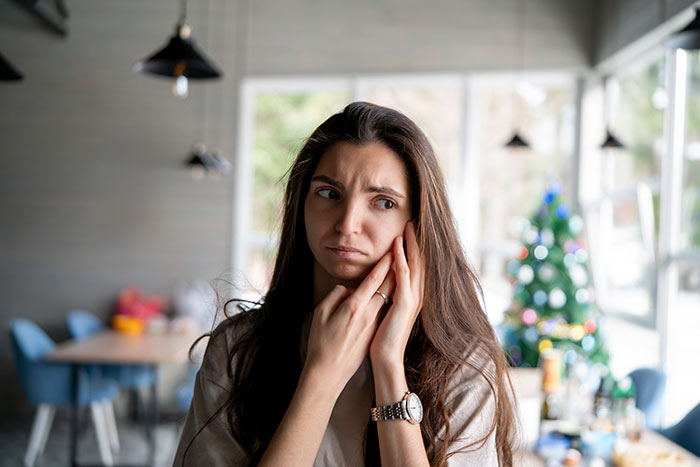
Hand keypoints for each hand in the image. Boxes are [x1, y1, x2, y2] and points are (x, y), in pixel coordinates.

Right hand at [303, 250, 395, 395]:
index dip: (385, 262)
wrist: (328, 373)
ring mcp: (373, 324)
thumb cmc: (320, 343)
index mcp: (355, 307)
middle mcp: (368, 314)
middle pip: (387, 285)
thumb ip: (335, 295)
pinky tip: (392, 290)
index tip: (394, 249)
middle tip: (405, 251)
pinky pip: (384, 309)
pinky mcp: (373, 332)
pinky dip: (390, 296)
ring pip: (388, 297)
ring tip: (402, 265)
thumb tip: (347, 289)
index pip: (375, 279)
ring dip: (395, 280)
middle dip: (397, 266)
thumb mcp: (321, 313)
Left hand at [369, 221, 424, 367]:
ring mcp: (412, 298)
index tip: (409, 231)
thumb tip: (381, 283)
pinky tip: (397, 246)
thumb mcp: (387, 310)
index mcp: (412, 296)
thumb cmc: (383, 337)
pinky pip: (404, 276)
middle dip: (416, 241)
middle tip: (412, 222)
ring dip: (411, 244)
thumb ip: (387, 295)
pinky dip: (402, 259)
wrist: (386, 358)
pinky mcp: (404, 303)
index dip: (414, 248)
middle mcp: (416, 295)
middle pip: (420, 261)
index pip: (416, 266)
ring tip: (408, 227)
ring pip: (415, 264)